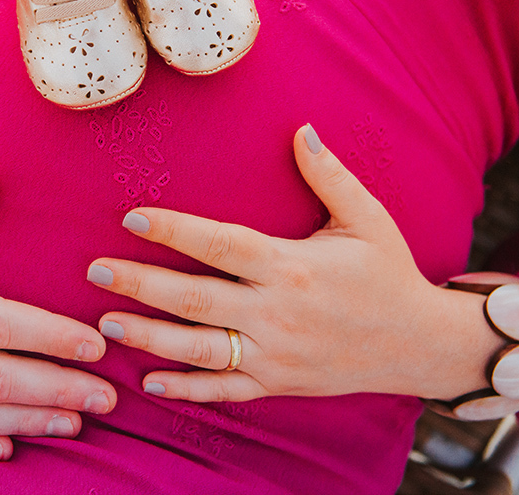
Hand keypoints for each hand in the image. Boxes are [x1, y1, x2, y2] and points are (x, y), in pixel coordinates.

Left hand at [87, 125, 518, 403]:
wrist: (422, 343)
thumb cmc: (391, 274)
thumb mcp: (366, 219)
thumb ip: (329, 175)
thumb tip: (302, 128)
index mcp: (292, 266)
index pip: (219, 244)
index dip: (172, 230)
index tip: (132, 218)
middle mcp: (278, 313)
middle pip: (195, 299)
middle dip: (140, 284)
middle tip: (96, 270)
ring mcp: (276, 354)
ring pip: (200, 349)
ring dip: (149, 337)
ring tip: (107, 322)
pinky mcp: (280, 383)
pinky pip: (225, 390)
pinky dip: (186, 388)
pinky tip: (150, 380)